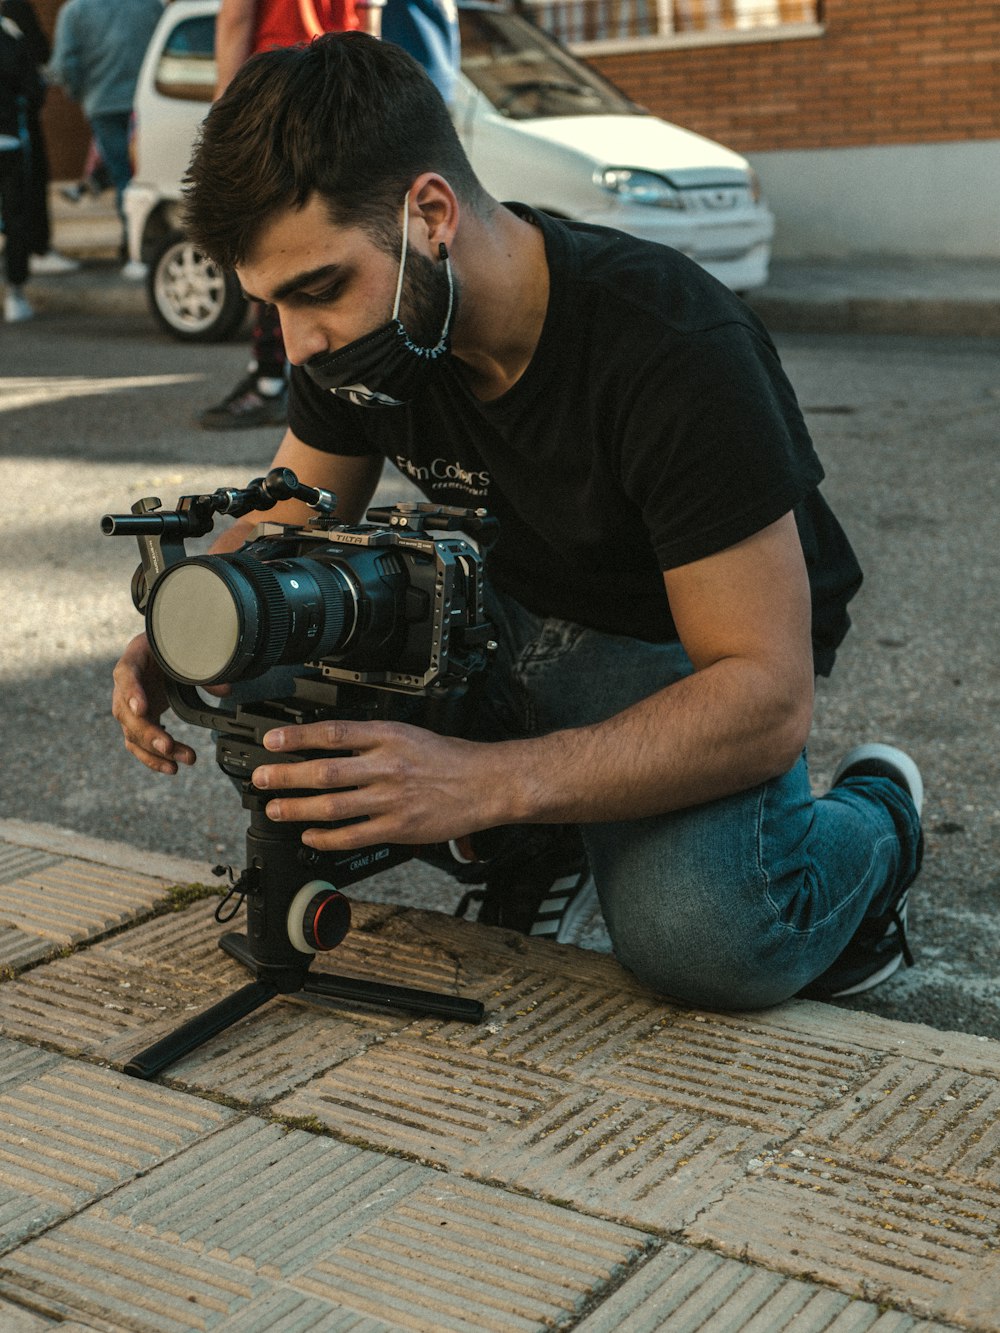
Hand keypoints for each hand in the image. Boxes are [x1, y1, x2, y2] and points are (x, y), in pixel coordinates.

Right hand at [111, 632, 196, 774]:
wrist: (157, 653)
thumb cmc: (167, 649)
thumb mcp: (182, 651)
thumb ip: (202, 670)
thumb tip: (225, 690)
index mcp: (132, 662)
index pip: (126, 676)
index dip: (132, 693)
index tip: (142, 708)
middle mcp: (124, 688)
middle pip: (127, 714)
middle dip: (148, 733)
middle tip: (167, 746)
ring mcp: (128, 707)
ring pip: (133, 734)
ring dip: (155, 752)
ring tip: (180, 763)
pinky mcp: (137, 722)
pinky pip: (139, 744)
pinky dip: (154, 758)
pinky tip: (171, 768)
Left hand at [252, 718, 497, 849]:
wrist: (485, 783)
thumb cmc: (448, 757)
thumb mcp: (408, 733)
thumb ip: (370, 740)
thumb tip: (328, 744)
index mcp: (388, 736)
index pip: (333, 733)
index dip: (297, 737)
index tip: (271, 741)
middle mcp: (387, 766)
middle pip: (325, 771)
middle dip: (286, 776)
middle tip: (262, 779)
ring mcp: (391, 799)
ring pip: (333, 805)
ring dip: (298, 809)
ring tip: (275, 809)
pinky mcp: (398, 827)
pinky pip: (353, 835)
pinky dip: (326, 837)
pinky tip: (310, 836)